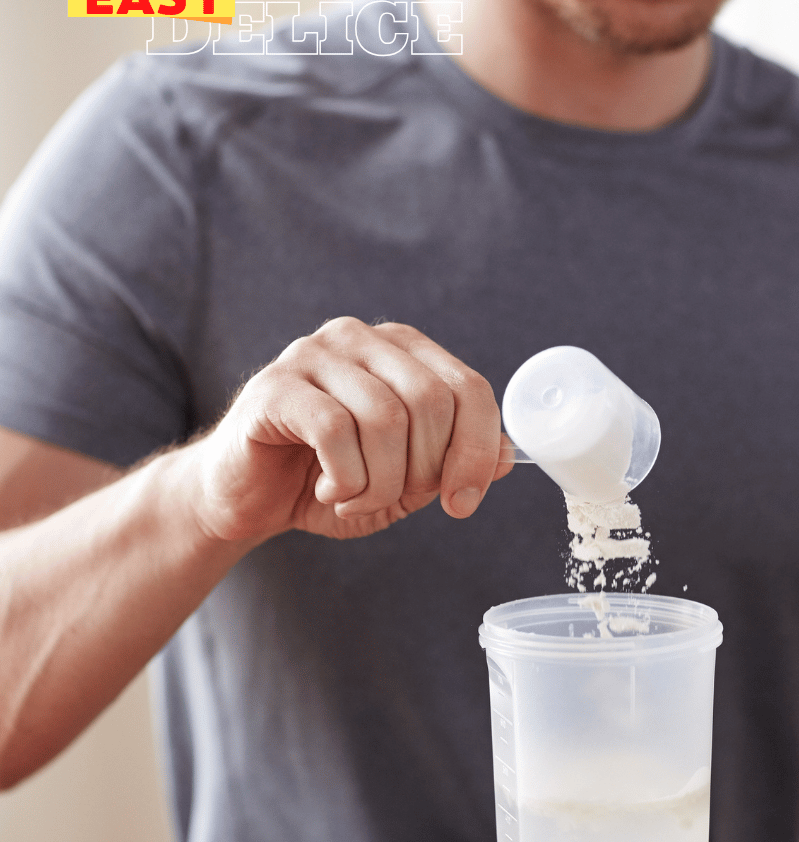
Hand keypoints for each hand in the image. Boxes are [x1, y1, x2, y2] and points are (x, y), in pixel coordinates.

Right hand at [187, 318, 511, 541]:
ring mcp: (314, 354)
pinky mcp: (276, 386)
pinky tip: (330, 491)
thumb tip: (508, 459)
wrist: (248, 498)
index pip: (470, 389)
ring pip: (386, 419)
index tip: (463, 502)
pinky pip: (336, 431)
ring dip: (381, 482)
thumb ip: (454, 464)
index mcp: (403, 351)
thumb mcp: (407, 482)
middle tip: (395, 498)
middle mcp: (361, 339)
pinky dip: (346, 480)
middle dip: (426, 470)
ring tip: (356, 499)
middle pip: (432, 401)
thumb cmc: (330, 482)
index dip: (477, 452)